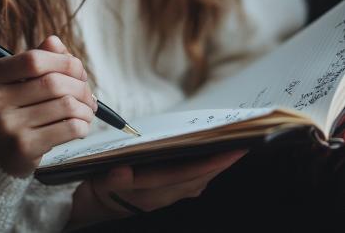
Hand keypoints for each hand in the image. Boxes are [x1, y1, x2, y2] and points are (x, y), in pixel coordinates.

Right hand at [0, 35, 97, 177]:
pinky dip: (83, 124)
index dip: (63, 61)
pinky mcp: (22, 148)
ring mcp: (7, 126)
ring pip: (66, 105)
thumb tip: (55, 42)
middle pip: (54, 83)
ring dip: (86, 107)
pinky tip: (81, 125)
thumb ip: (39, 57)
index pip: (34, 59)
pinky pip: (68, 128)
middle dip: (81, 86)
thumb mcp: (18, 78)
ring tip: (87, 110)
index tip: (78, 70)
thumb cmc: (14, 107)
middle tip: (88, 94)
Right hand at [68, 149, 248, 225]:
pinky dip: (208, 168)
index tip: (229, 151)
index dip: (210, 163)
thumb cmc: (103, 186)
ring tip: (235, 145)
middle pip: (200, 177)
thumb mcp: (103, 180)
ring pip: (201, 180)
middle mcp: (166, 196)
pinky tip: (215, 157)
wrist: (101, 204)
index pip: (187, 175)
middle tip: (244, 141)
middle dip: (223, 161)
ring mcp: (169, 196)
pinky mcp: (170, 193)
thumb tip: (122, 172)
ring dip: (218, 165)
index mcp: (152, 192)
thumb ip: (114, 178)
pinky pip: (195, 181)